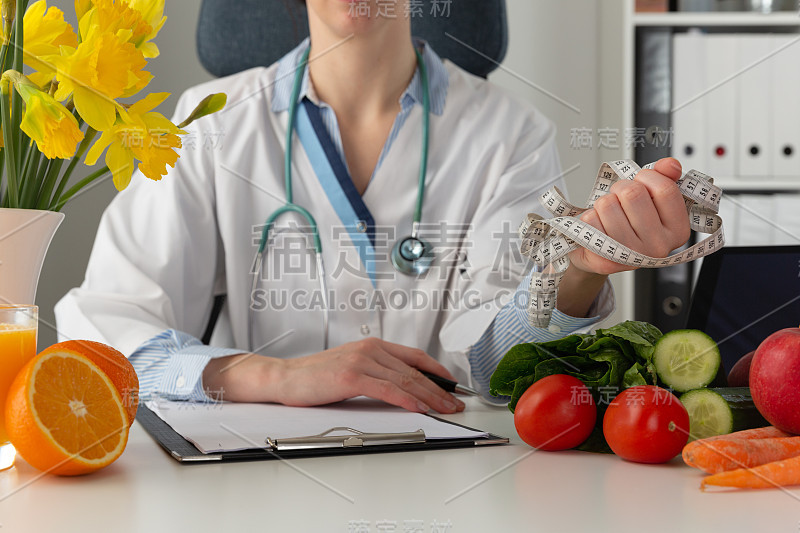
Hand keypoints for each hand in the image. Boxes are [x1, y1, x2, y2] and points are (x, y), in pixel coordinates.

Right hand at [202, 337, 465, 413]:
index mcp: (373, 345)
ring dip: (430, 396)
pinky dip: (407, 399)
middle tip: (456, 401)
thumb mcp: (352, 369)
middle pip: (414, 370)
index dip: (437, 371)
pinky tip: (420, 407)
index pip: (415, 356)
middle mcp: (371, 349)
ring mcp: (362, 360)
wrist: (285, 378)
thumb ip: (377, 374)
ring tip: (445, 408)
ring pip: (405, 380)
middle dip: (439, 388)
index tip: (452, 385)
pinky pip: (387, 389)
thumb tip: (404, 389)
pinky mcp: (352, 376)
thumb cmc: (316, 378)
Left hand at [569, 157, 690, 275]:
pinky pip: (590, 219)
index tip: (640, 181)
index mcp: (677, 230)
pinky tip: (598, 227)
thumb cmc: (629, 223)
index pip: (665, 189)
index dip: (647, 176)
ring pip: (608, 204)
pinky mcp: (606, 261)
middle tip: (619, 198)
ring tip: (608, 215)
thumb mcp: (652, 199)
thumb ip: (664, 177)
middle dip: (620, 188)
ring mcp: (632, 256)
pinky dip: (589, 216)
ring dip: (603, 202)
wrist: (603, 253)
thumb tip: (670, 165)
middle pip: (632, 193)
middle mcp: (658, 246)